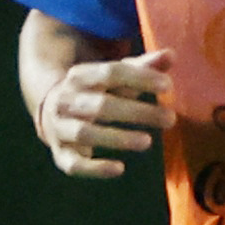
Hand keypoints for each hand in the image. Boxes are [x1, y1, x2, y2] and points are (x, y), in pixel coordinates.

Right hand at [34, 48, 169, 178]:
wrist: (53, 113)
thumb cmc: (95, 92)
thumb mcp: (115, 78)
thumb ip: (142, 68)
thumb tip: (171, 55)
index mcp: (80, 76)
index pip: (111, 72)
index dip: (140, 78)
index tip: (168, 86)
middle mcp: (66, 101)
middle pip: (101, 104)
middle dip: (137, 112)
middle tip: (170, 119)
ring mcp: (60, 128)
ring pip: (85, 133)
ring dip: (117, 138)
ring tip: (147, 141)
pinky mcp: (61, 154)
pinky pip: (73, 164)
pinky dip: (95, 168)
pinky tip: (119, 169)